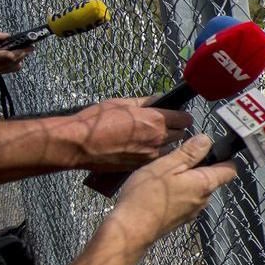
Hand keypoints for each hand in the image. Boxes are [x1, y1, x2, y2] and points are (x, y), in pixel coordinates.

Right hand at [0, 29, 30, 76]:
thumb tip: (7, 35)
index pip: (10, 56)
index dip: (22, 50)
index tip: (30, 44)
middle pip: (14, 64)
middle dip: (23, 55)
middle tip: (29, 47)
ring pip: (11, 69)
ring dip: (18, 60)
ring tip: (21, 50)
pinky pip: (4, 70)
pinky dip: (10, 64)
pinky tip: (11, 55)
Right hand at [69, 97, 192, 171]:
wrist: (79, 146)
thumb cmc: (97, 121)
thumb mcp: (122, 103)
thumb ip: (145, 101)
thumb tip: (159, 98)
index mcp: (155, 120)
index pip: (185, 119)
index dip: (182, 115)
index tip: (177, 114)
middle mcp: (158, 139)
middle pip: (181, 134)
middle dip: (176, 129)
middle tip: (163, 125)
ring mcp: (150, 155)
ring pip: (171, 148)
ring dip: (166, 143)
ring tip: (149, 138)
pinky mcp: (141, 166)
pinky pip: (157, 158)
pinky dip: (154, 153)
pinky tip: (140, 148)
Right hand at [109, 134, 236, 238]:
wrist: (131, 230)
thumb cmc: (147, 196)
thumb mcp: (167, 166)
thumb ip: (189, 153)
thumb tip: (206, 140)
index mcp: (205, 184)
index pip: (230, 170)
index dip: (225, 157)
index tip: (211, 149)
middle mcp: (203, 200)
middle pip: (211, 178)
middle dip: (198, 167)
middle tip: (176, 160)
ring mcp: (192, 211)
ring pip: (196, 190)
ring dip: (185, 181)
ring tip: (163, 176)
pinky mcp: (180, 219)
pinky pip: (185, 200)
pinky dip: (177, 193)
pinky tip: (158, 192)